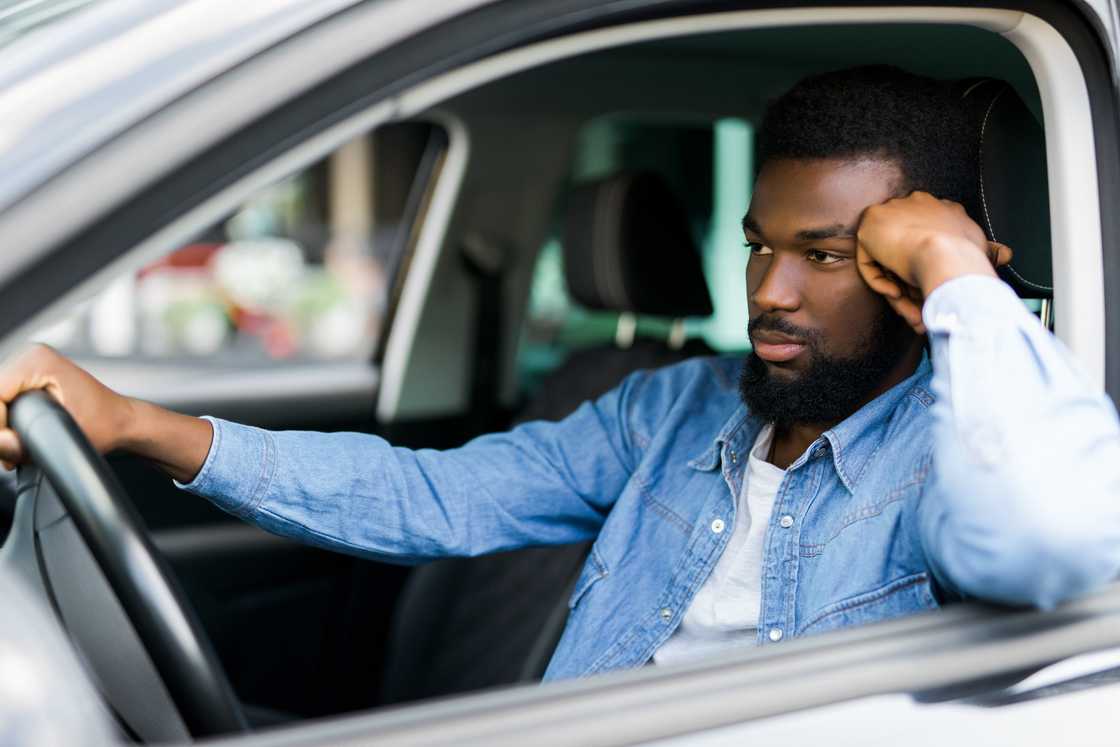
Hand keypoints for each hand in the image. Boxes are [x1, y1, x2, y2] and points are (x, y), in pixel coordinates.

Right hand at [0, 344, 134, 468]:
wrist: (121, 420)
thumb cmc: (104, 424)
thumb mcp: (63, 437)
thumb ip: (23, 443)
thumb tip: (0, 444)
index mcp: (37, 361)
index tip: (10, 445)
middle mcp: (30, 357)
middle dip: (0, 427)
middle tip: (12, 452)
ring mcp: (28, 365)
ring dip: (2, 426)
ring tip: (17, 444)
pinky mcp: (28, 377)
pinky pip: (4, 400)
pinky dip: (7, 420)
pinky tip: (18, 434)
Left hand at [856, 191, 1011, 333]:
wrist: (945, 255)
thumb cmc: (966, 256)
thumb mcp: (981, 250)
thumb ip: (989, 250)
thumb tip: (1006, 255)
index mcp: (941, 208)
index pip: (929, 233)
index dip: (930, 261)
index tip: (932, 283)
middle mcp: (915, 203)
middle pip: (907, 249)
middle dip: (912, 281)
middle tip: (919, 307)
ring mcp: (890, 212)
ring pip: (889, 259)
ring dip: (898, 288)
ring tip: (911, 309)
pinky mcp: (869, 226)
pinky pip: (870, 261)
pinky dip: (880, 281)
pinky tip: (895, 293)